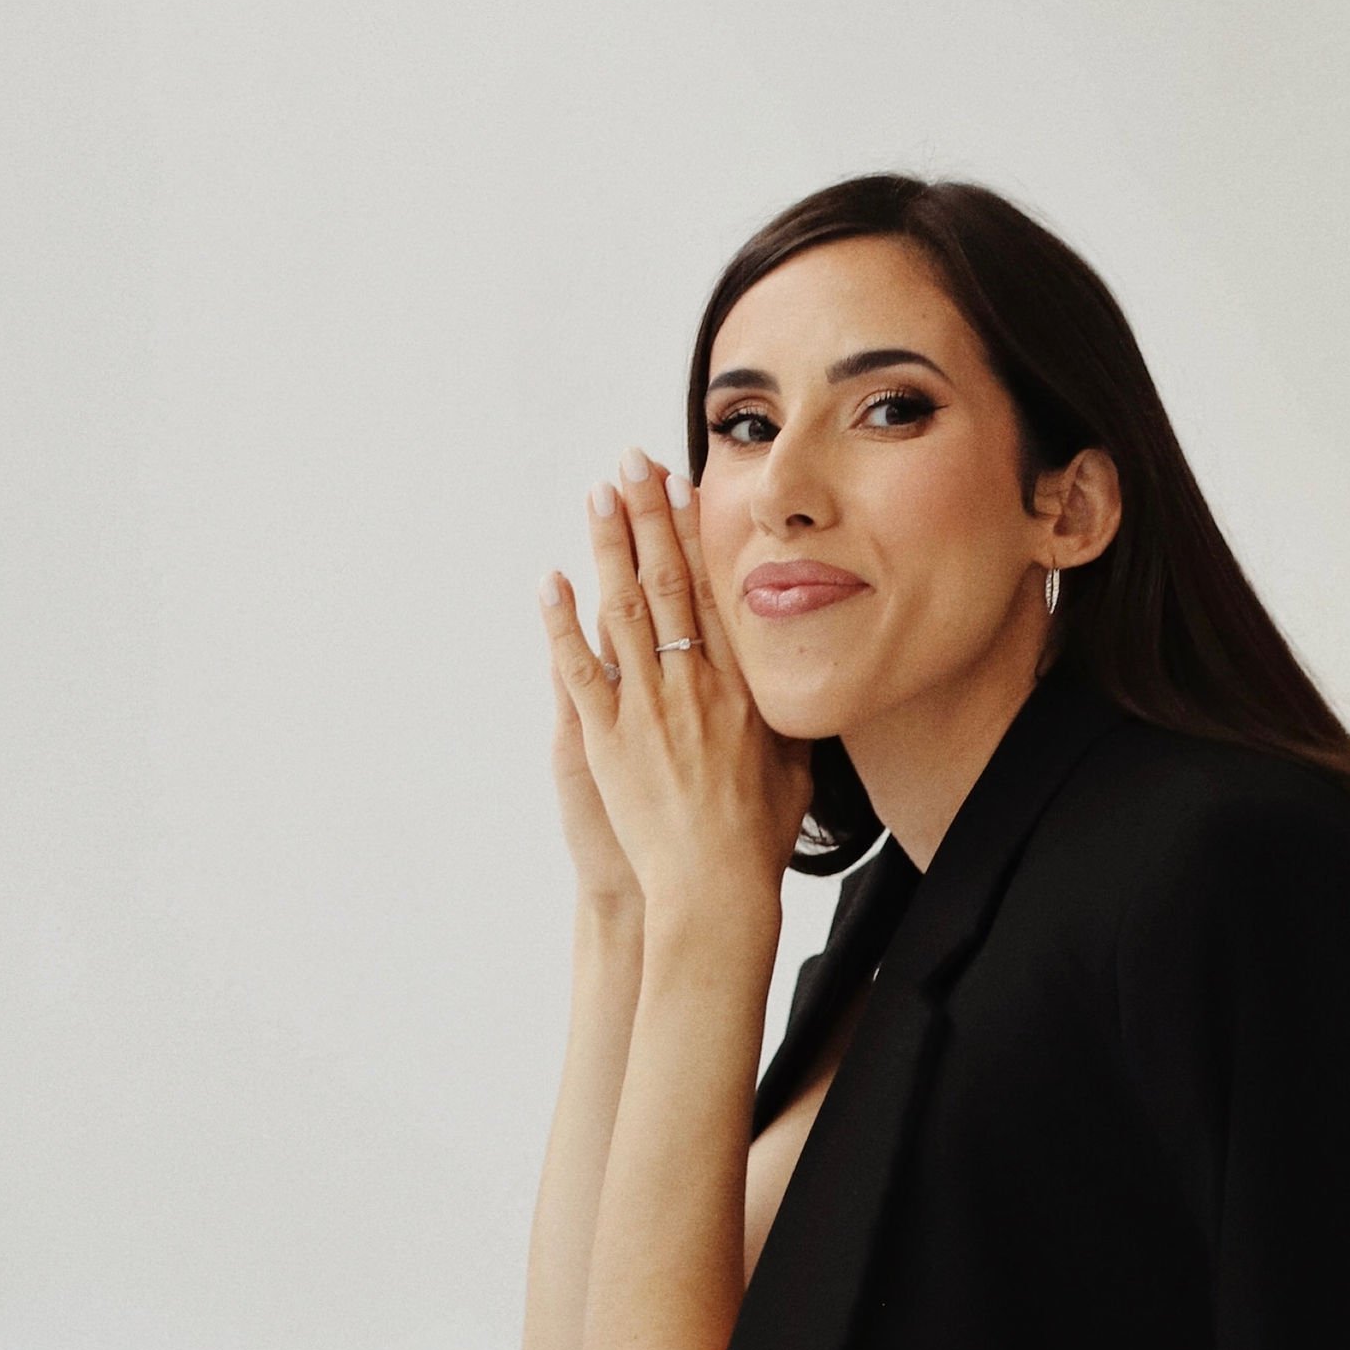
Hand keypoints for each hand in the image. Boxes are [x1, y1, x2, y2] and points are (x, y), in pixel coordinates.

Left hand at [540, 445, 811, 930]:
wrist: (715, 886)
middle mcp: (694, 684)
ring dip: (608, 546)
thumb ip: (785, 719)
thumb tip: (797, 688)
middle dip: (649, 515)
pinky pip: (578, 667)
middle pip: (668, 581)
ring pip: (623, 609)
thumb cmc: (758, 838)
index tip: (686, 488)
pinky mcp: (605, 738)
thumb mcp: (794, 768)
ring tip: (597, 496)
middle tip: (633, 463)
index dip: (697, 534)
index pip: (714, 591)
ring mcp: (646, 707)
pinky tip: (552, 580)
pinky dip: (562, 622)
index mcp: (741, 687)